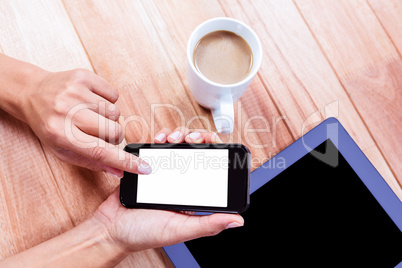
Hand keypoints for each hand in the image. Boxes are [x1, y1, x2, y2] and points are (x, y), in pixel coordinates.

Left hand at [21, 68, 149, 176]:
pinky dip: (108, 101)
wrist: (31, 92)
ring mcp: (75, 91)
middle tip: (99, 133)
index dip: (126, 162)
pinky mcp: (83, 76)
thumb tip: (119, 171)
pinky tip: (92, 101)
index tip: (144, 167)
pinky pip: (114, 95)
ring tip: (92, 115)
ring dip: (109, 118)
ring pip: (116, 113)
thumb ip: (92, 162)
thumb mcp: (63, 149)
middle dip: (113, 136)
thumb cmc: (48, 124)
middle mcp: (67, 111)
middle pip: (114, 131)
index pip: (100, 152)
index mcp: (60, 134)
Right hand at [94, 127, 242, 252]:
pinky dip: (161, 138)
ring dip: (180, 135)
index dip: (216, 152)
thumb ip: (207, 224)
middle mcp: (180, 181)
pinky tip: (160, 139)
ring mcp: (164, 172)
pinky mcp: (147, 165)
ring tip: (175, 138)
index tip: (214, 144)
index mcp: (192, 195)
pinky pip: (157, 147)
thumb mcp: (180, 230)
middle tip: (194, 139)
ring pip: (178, 145)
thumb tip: (238, 220)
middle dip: (198, 138)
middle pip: (196, 151)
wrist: (110, 229)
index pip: (211, 168)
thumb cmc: (143, 233)